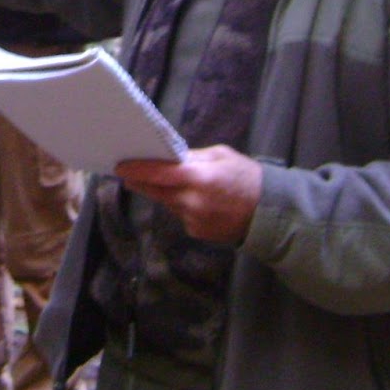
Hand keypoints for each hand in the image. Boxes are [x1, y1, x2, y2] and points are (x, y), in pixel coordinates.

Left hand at [115, 145, 263, 245]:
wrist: (269, 212)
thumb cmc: (247, 177)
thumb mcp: (221, 156)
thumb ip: (193, 158)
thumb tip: (169, 158)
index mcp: (199, 178)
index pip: (159, 173)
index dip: (137, 170)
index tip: (120, 168)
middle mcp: (192, 202)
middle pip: (157, 191)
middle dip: (142, 182)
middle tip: (129, 175)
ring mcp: (193, 220)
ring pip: (169, 204)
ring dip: (167, 194)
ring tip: (182, 185)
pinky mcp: (197, 233)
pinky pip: (182, 216)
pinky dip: (184, 207)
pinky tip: (201, 203)